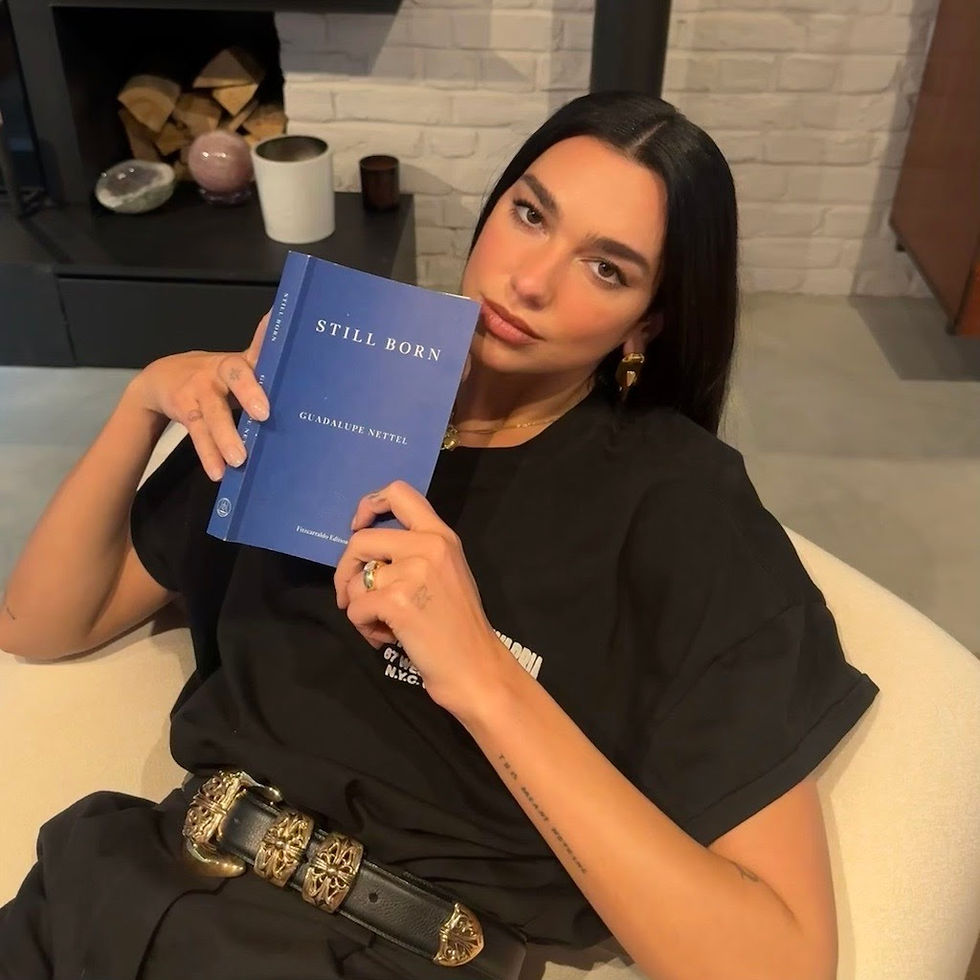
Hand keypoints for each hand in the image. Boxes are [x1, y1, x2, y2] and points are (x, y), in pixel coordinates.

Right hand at [126, 312, 270, 481]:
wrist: (162, 377)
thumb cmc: (216, 376)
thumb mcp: (238, 367)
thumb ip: (263, 367)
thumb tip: (302, 367)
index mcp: (240, 361)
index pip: (257, 348)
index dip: (266, 337)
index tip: (276, 328)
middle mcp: (220, 371)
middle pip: (235, 377)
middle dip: (249, 393)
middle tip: (263, 415)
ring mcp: (200, 390)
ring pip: (213, 413)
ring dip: (224, 437)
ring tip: (239, 460)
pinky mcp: (186, 410)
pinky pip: (198, 433)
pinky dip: (208, 454)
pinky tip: (218, 472)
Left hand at [333, 481, 506, 715]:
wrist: (475, 667)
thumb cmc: (459, 626)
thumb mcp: (447, 571)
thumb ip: (417, 552)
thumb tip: (369, 552)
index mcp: (441, 535)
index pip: (399, 493)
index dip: (369, 505)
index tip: (358, 526)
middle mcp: (428, 545)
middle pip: (361, 540)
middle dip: (346, 570)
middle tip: (351, 594)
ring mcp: (412, 572)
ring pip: (355, 579)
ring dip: (359, 606)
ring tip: (383, 624)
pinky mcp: (396, 601)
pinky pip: (355, 608)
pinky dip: (363, 627)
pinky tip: (387, 637)